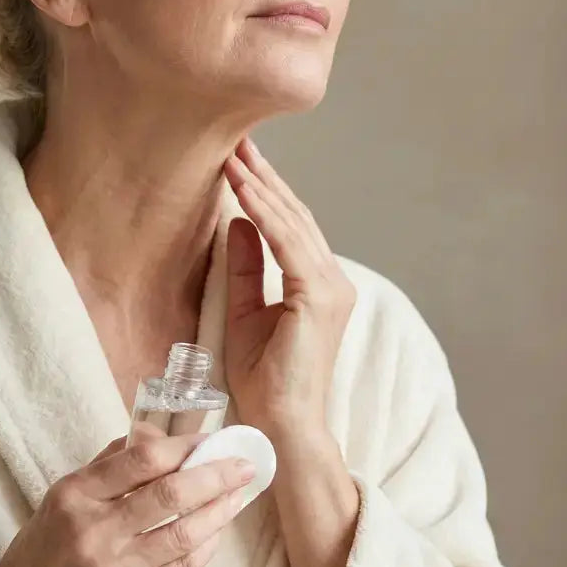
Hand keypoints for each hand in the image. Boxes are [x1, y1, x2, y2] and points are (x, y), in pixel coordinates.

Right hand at [0, 424, 254, 566]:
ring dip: (220, 511)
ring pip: (183, 532)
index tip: (210, 441)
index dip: (184, 446)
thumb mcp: (60, 499)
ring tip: (238, 497)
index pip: (140, 459)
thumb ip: (108, 467)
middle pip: (170, 493)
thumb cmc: (40, 555)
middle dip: (216, 475)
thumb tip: (155, 436)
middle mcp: (95, 529)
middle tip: (243, 466)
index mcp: (75, 495)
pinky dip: (205, 548)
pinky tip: (216, 534)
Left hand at [222, 138, 356, 438]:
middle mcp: (332, 282)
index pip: (290, 228)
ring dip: (261, 185)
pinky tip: (241, 188)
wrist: (282, 426)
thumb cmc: (265, 383)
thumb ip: (243, 269)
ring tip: (233, 153)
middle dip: (264, 177)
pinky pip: (287, 243)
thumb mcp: (244, 314)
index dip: (265, 192)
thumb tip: (235, 222)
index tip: (238, 160)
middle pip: (295, 217)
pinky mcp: (319, 297)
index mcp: (318, 286)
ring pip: (293, 223)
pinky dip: (263, 212)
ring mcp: (331, 288)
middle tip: (237, 139)